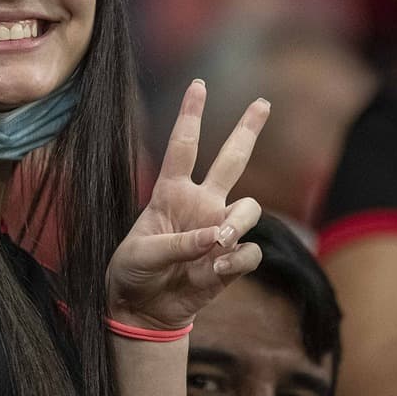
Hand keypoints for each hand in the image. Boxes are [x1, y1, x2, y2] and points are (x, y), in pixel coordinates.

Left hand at [106, 80, 267, 329]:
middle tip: (263, 103)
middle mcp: (200, 204)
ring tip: (220, 239)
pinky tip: (217, 270)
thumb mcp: (143, 254)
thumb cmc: (134, 272)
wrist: (143, 310)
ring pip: (249, 208)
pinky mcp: (230, 261)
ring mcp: (218, 230)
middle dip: (247, 131)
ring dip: (238, 221)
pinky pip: (250, 252)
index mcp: (170, 193)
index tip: (198, 85)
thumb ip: (178, 243)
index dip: (190, 115)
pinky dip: (238, 258)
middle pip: (231, 160)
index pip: (182, 147)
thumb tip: (217, 238)